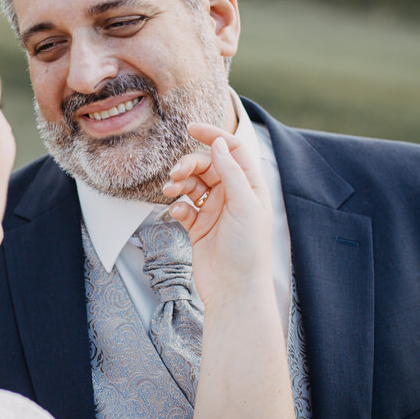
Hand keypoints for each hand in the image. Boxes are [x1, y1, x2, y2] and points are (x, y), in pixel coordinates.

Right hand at [162, 123, 273, 306]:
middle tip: (176, 174)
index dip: (213, 136)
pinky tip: (177, 213)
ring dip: (179, 184)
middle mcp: (232, 196)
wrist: (235, 290)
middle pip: (207, 166)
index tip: (192, 128)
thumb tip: (218, 143)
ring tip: (170, 191)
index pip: (232, 151)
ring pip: (192, 185)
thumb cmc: (248, 250)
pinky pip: (184, 207)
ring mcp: (214, 211)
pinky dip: (177, 206)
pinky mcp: (198, 227)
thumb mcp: (245, 205)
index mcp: (249, 187)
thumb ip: (231, 172)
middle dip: (189, 165)